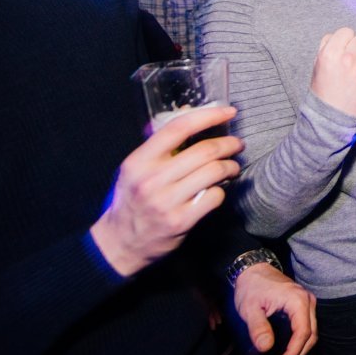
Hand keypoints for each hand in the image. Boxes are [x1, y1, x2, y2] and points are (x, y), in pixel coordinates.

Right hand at [90, 106, 242, 277]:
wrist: (119, 243)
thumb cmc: (130, 201)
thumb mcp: (133, 170)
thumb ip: (157, 147)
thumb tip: (187, 115)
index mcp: (139, 161)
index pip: (178, 128)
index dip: (208, 116)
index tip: (228, 112)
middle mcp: (151, 179)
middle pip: (204, 151)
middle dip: (229, 144)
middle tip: (237, 145)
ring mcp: (166, 201)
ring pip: (214, 172)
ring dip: (231, 167)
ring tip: (232, 167)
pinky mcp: (181, 220)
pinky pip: (214, 196)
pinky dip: (222, 191)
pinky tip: (218, 190)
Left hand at [233, 261, 317, 354]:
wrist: (253, 270)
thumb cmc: (251, 286)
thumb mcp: (249, 308)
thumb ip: (258, 327)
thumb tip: (266, 348)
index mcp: (297, 301)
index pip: (302, 333)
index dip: (292, 354)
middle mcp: (307, 302)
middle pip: (310, 336)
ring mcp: (307, 303)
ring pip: (310, 334)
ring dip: (297, 353)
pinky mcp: (302, 307)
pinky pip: (305, 328)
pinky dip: (297, 344)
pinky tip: (284, 354)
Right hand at [310, 28, 355, 117]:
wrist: (332, 116)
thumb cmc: (325, 89)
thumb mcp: (318, 65)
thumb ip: (327, 47)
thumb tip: (338, 35)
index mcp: (330, 53)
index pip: (346, 32)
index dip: (346, 40)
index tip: (346, 49)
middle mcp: (347, 59)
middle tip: (355, 61)